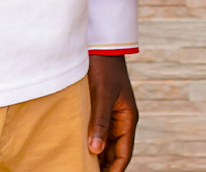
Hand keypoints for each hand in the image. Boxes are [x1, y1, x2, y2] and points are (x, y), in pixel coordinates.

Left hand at [85, 54, 136, 171]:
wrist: (100, 46)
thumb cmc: (104, 68)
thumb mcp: (103, 95)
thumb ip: (100, 122)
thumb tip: (95, 151)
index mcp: (128, 118)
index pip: (123, 154)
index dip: (114, 170)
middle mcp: (121, 120)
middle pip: (114, 152)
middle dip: (103, 167)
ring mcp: (111, 115)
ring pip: (105, 144)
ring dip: (96, 157)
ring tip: (80, 167)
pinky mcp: (99, 109)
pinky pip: (96, 132)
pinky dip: (89, 143)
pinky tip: (77, 150)